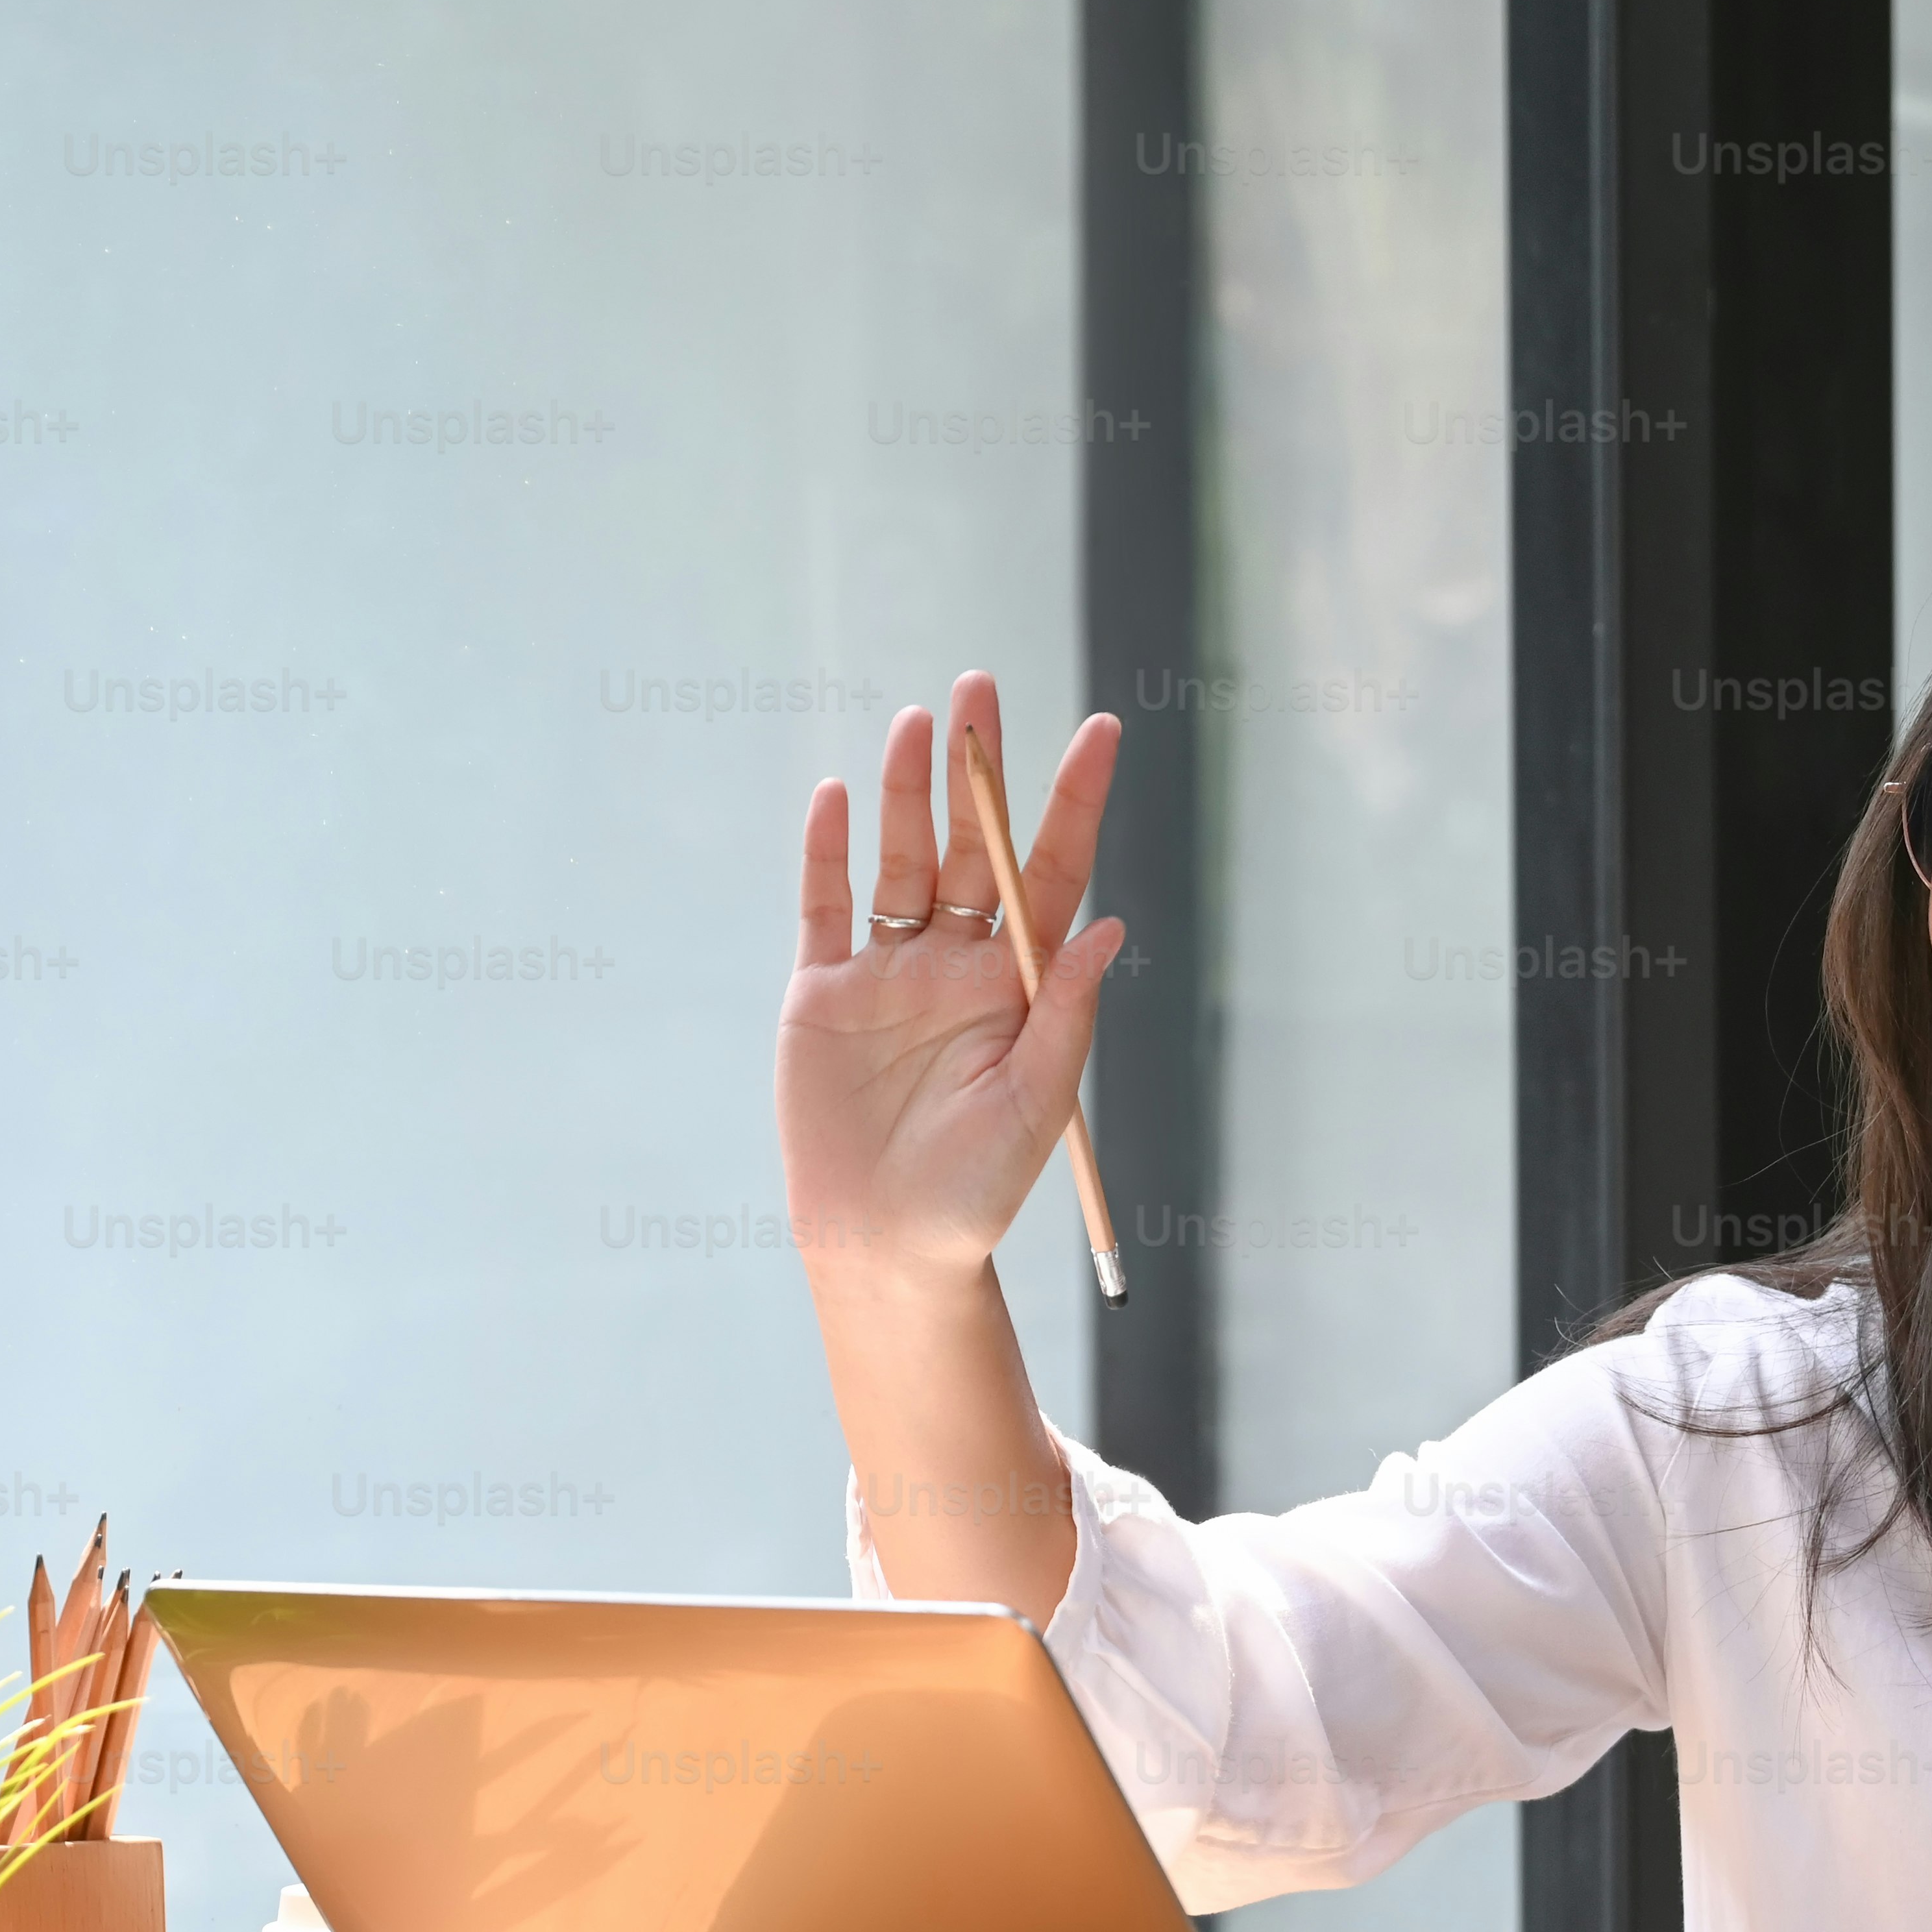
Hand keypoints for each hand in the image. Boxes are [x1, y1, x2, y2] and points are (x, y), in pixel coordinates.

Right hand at [779, 675, 1125, 1304]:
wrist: (886, 1245)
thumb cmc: (976, 1188)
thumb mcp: (1038, 1102)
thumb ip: (1066, 1012)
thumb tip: (1110, 927)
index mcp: (1017, 985)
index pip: (1052, 873)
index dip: (1073, 801)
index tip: (1102, 730)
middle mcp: (956, 965)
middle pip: (969, 847)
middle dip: (976, 771)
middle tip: (981, 686)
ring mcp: (886, 974)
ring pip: (898, 862)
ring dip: (904, 792)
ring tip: (918, 722)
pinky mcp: (822, 995)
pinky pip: (825, 909)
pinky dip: (828, 852)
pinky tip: (838, 795)